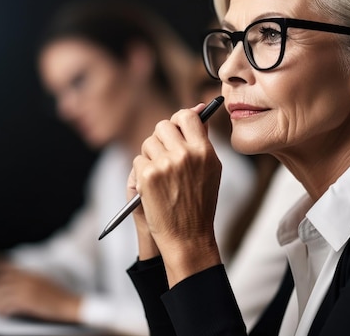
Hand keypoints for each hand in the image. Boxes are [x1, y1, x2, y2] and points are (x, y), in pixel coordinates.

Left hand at [0, 269, 79, 322]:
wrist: (71, 304)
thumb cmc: (58, 297)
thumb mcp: (44, 283)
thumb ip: (30, 281)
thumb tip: (14, 286)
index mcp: (32, 273)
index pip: (6, 274)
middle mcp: (28, 279)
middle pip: (1, 283)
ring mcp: (28, 289)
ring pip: (1, 295)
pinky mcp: (29, 301)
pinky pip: (9, 305)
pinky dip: (3, 310)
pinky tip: (4, 314)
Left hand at [132, 104, 222, 285]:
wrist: (188, 237)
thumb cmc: (200, 204)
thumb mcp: (210, 170)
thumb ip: (201, 141)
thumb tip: (197, 112)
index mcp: (204, 151)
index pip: (187, 116)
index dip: (179, 118)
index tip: (176, 126)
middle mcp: (186, 154)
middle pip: (163, 126)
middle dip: (160, 137)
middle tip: (164, 153)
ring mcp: (166, 164)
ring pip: (148, 142)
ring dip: (150, 155)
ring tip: (161, 175)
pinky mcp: (148, 176)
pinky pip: (139, 160)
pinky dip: (142, 171)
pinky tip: (153, 187)